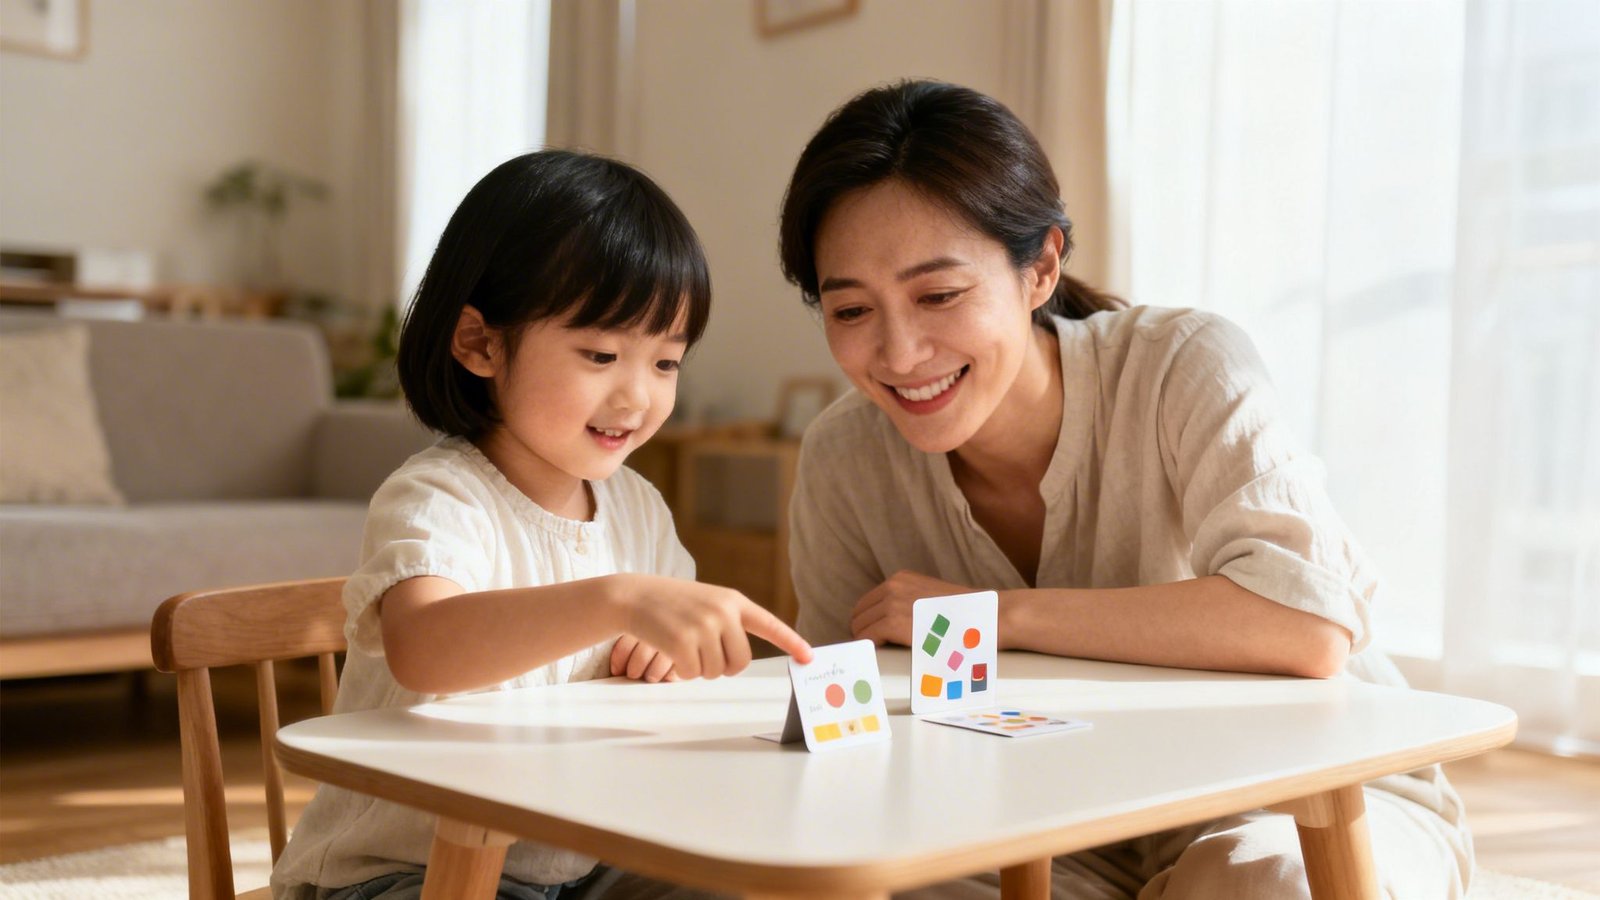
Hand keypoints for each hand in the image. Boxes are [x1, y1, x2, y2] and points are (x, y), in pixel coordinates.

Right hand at [609, 575, 813, 678]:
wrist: (634, 595)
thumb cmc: (672, 604)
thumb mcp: (707, 602)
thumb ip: (728, 622)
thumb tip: (740, 660)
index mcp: (733, 601)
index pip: (769, 624)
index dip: (791, 642)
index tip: (809, 657)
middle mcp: (724, 612)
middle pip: (740, 662)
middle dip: (724, 667)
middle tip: (705, 655)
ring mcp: (704, 626)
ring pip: (716, 672)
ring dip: (699, 668)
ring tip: (683, 645)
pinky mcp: (683, 642)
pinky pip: (693, 674)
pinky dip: (683, 671)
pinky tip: (671, 651)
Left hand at [851, 570, 975, 645]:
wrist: (984, 618)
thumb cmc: (964, 614)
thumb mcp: (929, 598)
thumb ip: (909, 604)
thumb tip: (891, 624)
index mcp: (901, 579)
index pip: (867, 602)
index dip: (868, 622)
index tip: (875, 637)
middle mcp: (892, 586)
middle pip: (859, 614)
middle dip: (864, 632)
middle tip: (878, 649)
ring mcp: (891, 603)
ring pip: (860, 626)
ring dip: (868, 641)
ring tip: (884, 653)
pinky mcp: (893, 622)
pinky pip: (867, 637)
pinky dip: (871, 647)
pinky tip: (885, 653)